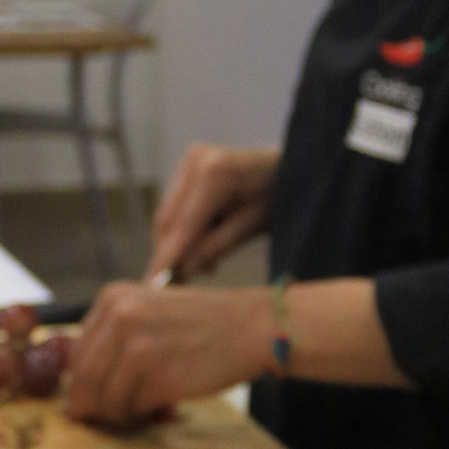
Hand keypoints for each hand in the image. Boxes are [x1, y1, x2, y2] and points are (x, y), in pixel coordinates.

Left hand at [65, 283, 271, 428]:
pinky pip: (131, 409)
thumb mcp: (149, 312)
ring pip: (103, 400)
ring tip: (143, 411)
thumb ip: (113, 339)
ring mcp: (135, 347)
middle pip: (83, 380)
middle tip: (115, 414)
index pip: (76, 354)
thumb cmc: (203, 324)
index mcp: (112, 298)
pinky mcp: (155, 376)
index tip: (96, 398)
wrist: (250, 327)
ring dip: (119, 414)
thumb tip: (78, 392)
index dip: (84, 383)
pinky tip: (162, 409)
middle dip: (95, 405)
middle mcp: (119, 318)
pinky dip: (142, 416)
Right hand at [147, 145, 277, 280]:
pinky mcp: (188, 168)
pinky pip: (175, 209)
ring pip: (168, 217)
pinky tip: (200, 250)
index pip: (184, 224)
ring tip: (201, 269)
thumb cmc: (279, 197)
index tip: (156, 286)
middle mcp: (197, 160)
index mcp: (216, 172)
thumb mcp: (252, 227)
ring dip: (175, 247)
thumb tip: (182, 270)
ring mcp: (190, 161)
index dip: (169, 257)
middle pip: (169, 220)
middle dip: (169, 255)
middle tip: (174, 288)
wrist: (292, 168)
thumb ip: (216, 247)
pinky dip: (182, 233)